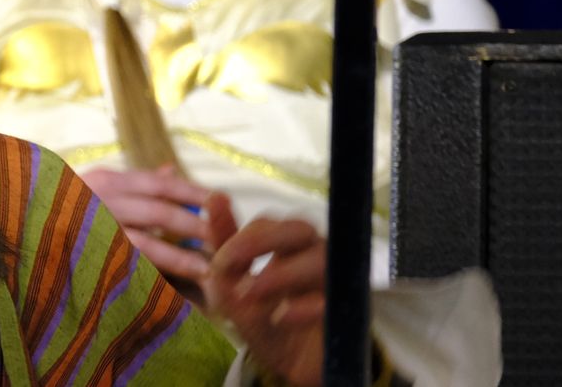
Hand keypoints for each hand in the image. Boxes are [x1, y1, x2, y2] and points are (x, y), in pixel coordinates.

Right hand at [81, 164, 213, 283]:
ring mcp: (94, 231)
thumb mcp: (98, 186)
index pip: (161, 185)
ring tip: (206, 270)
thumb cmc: (70, 206)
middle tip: (223, 240)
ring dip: (180, 258)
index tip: (222, 201)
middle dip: (196, 226)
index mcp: (107, 181)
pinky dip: (151, 275)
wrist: (18, 230)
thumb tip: (172, 170)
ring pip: (146, 244)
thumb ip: (135, 182)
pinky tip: (171, 287)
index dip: (195, 193)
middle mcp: (101, 202)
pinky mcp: (89, 258)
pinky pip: (128, 267)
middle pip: (160, 213)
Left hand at [201, 193, 324, 386]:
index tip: (220, 260)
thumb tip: (216, 196)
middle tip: (232, 263)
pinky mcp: (345, 311)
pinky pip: (332, 300)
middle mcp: (312, 255)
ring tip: (251, 292)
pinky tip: (280, 317)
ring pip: (321, 259)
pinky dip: (305, 306)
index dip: (243, 237)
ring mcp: (332, 281)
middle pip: (301, 228)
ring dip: (282, 273)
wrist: (287, 364)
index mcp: (284, 246)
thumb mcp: (230, 284)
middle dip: (265, 241)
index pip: (268, 224)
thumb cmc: (260, 317)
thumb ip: (222, 244)